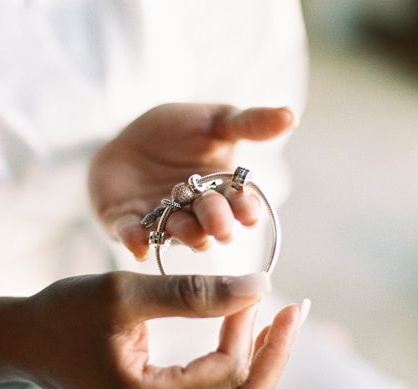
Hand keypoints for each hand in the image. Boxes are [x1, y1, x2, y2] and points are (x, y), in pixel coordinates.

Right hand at [16, 271, 304, 388]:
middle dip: (274, 359)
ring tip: (271, 329)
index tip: (254, 287)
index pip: (226, 372)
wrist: (25, 341)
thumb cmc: (65, 313)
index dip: (248, 326)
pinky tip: (238, 347)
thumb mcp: (126, 293)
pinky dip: (232, 383)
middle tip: (293, 314)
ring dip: (258, 374)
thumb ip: (193, 292)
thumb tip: (258, 287)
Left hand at [89, 103, 294, 258]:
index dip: (244, 209)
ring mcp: (161, 221)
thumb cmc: (177, 132)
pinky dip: (135, 239)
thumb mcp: (216, 121)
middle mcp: (195, 214)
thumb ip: (249, 123)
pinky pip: (130, 233)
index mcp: (221, 192)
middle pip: (208, 221)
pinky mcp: (127, 223)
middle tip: (220, 226)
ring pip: (175, 231)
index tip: (250, 213)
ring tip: (192, 233)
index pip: (238, 203)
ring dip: (184, 233)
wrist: (128, 138)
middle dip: (216, 222)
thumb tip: (290, 115)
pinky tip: (139, 244)